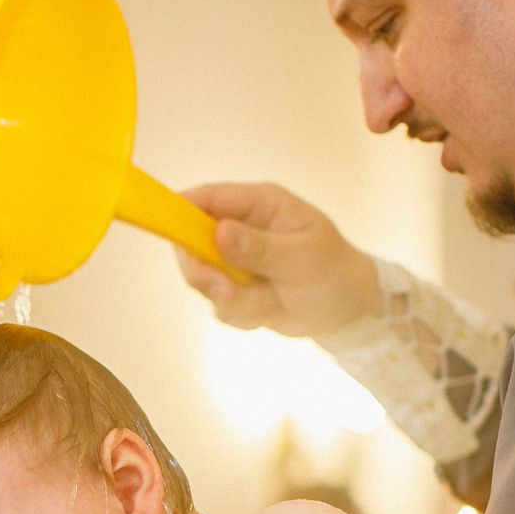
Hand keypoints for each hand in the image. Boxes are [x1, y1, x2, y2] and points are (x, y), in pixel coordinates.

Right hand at [177, 182, 384, 337]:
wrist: (348, 311)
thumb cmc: (334, 272)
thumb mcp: (303, 257)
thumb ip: (260, 247)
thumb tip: (220, 232)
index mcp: (260, 205)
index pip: (207, 198)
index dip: (180, 211)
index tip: (166, 230)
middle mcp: (241, 229)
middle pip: (191, 243)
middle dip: (206, 273)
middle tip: (227, 290)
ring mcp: (235, 261)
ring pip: (204, 281)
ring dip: (234, 300)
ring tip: (269, 300)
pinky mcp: (235, 289)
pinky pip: (218, 305)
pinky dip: (242, 315)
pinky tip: (270, 308)